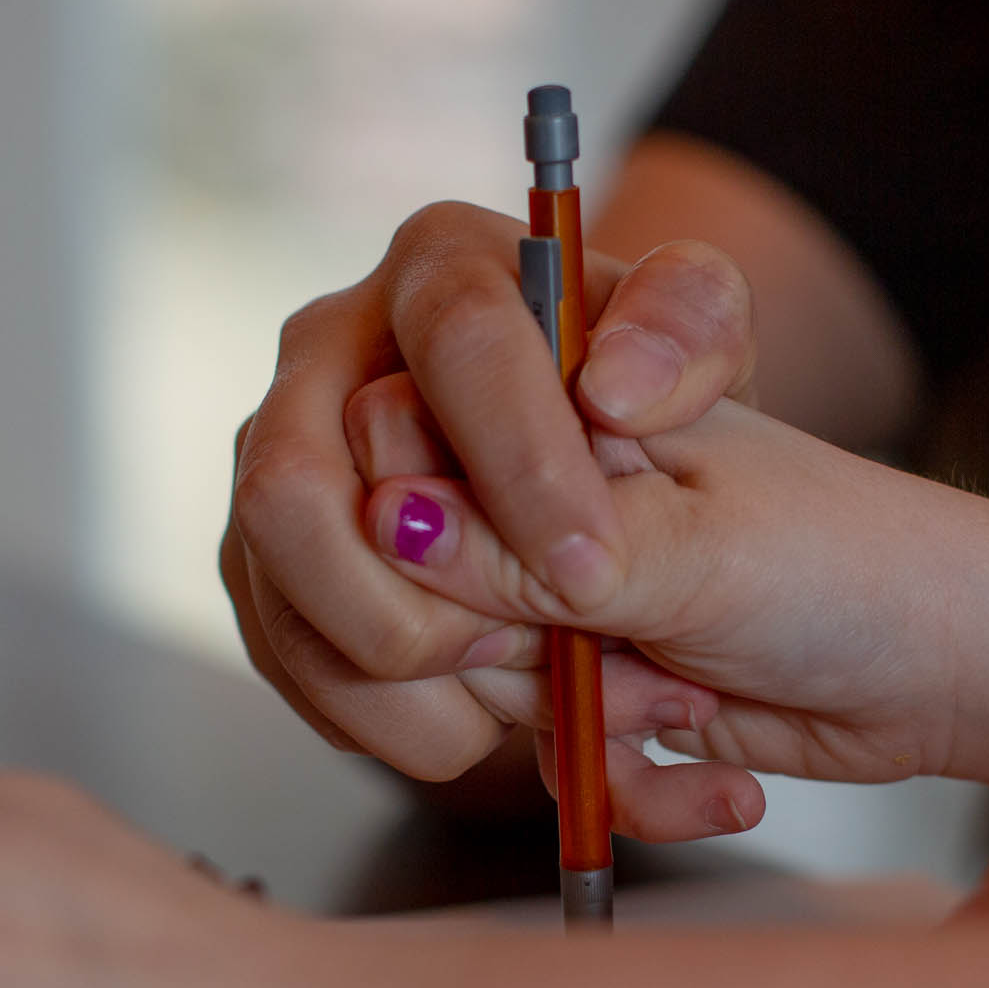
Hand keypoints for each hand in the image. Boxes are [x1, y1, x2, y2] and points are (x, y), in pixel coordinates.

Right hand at [221, 201, 754, 785]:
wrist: (632, 496)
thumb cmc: (664, 413)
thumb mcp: (714, 350)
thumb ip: (689, 335)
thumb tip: (614, 385)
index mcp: (442, 269)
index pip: (457, 344)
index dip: (521, 465)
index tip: (593, 570)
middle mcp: (330, 356)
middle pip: (294, 484)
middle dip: (412, 600)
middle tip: (529, 650)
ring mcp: (283, 466)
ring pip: (282, 598)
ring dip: (409, 682)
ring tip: (531, 693)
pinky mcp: (274, 569)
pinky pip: (293, 665)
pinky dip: (392, 718)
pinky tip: (489, 716)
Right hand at [358, 399, 988, 840]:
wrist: (911, 662)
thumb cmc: (832, 550)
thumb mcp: (702, 541)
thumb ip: (538, 538)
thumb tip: (399, 522)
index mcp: (493, 320)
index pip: (409, 393)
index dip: (495, 491)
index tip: (589, 570)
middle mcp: (439, 418)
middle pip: (329, 528)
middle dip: (472, 630)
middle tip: (594, 637)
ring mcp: (443, 542)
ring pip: (365, 649)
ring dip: (525, 709)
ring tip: (667, 688)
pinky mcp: (467, 650)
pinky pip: (424, 726)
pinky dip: (566, 770)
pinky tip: (673, 755)